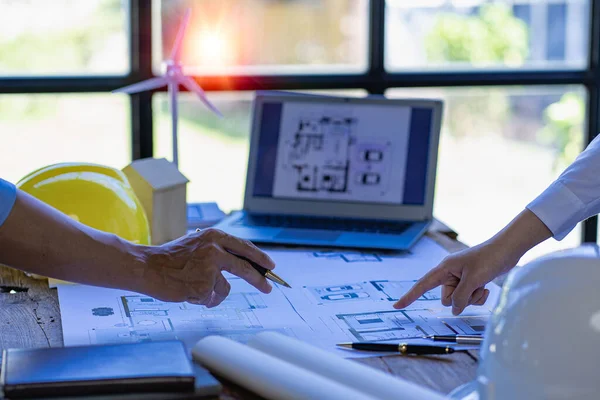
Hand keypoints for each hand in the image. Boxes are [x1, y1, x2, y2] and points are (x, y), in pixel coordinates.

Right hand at [138, 228, 274, 307]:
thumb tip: (242, 264)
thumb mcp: (197, 245)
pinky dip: (203, 299)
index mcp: (215, 237)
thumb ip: (217, 251)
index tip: (270, 266)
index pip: (245, 247)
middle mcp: (216, 250)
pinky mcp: (205, 286)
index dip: (260, 257)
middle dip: (259, 280)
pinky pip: (212, 299)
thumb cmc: (170, 259)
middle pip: (246, 268)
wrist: (147, 267)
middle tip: (268, 288)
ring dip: (213, 293)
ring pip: (225, 289)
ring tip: (194, 287)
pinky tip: (188, 291)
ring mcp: (211, 268)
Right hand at [393, 241, 518, 314]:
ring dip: (471, 298)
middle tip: (474, 287)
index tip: (397, 305)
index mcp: (444, 268)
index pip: (422, 285)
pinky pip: (468, 298)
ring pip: (458, 300)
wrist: (507, 249)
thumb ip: (461, 297)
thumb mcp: (473, 279)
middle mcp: (450, 274)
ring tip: (482, 286)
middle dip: (460, 299)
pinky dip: (477, 297)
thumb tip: (454, 309)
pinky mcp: (471, 282)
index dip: (410, 296)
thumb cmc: (489, 258)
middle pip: (446, 298)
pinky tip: (485, 288)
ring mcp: (461, 278)